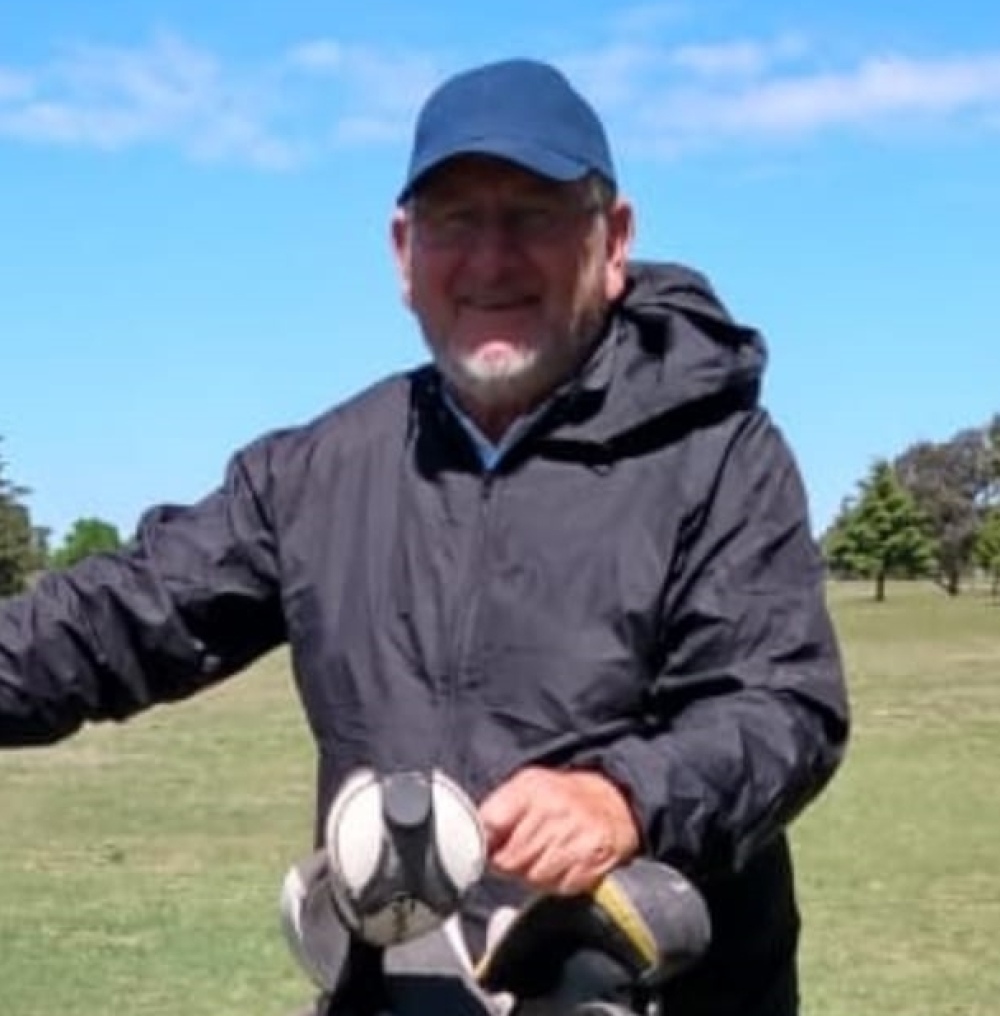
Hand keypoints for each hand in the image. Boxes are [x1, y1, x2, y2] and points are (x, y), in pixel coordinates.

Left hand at [478, 767, 640, 894]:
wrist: (614, 801)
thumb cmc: (562, 797)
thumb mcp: (526, 786)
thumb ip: (498, 809)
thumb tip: (474, 841)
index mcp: (531, 789)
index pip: (491, 824)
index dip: (487, 843)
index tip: (491, 847)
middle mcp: (554, 810)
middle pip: (510, 859)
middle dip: (510, 863)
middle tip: (520, 855)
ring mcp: (575, 836)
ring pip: (533, 877)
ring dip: (533, 875)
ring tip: (543, 858)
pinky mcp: (593, 860)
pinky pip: (560, 887)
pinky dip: (557, 883)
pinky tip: (562, 865)